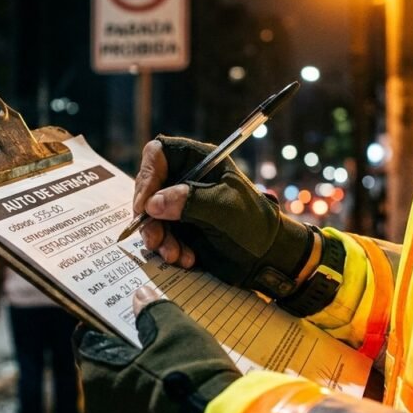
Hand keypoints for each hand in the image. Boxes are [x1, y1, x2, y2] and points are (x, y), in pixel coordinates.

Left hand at [74, 286, 240, 412]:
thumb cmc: (189, 376)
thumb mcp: (177, 332)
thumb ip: (154, 311)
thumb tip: (140, 296)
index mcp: (97, 373)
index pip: (86, 342)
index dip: (104, 330)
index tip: (120, 323)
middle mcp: (95, 409)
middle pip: (105, 376)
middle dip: (125, 363)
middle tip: (153, 352)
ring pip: (120, 407)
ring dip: (137, 394)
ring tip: (168, 384)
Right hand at [134, 135, 315, 299]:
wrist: (266, 258)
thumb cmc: (253, 226)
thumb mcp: (224, 210)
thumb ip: (190, 202)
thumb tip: (153, 203)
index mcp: (201, 161)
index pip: (160, 154)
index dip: (147, 176)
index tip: (145, 205)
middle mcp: (187, 179)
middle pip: (149, 188)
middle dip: (151, 217)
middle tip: (156, 239)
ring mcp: (182, 204)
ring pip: (151, 216)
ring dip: (159, 238)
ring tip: (175, 255)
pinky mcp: (181, 227)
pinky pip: (161, 234)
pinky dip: (168, 248)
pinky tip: (185, 258)